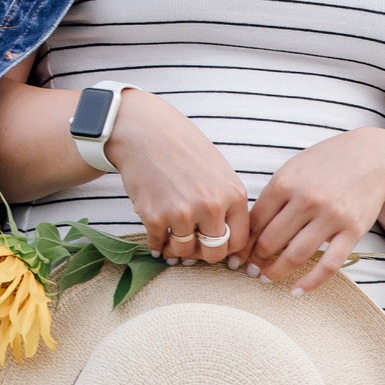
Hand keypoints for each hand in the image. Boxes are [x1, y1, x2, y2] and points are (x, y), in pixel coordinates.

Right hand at [104, 93, 251, 265]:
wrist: (145, 131)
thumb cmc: (182, 147)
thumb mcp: (219, 172)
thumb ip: (226, 204)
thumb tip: (225, 240)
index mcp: (233, 195)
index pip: (239, 242)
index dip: (227, 250)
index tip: (215, 249)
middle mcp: (211, 207)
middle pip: (214, 253)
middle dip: (202, 254)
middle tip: (193, 247)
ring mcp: (182, 213)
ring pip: (184, 252)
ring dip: (177, 251)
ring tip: (172, 243)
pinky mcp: (155, 216)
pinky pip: (158, 245)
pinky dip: (156, 245)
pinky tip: (156, 239)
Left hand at [247, 129, 384, 293]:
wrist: (372, 156)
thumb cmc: (326, 163)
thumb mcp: (293, 170)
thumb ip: (273, 196)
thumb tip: (250, 228)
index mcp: (285, 183)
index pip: (255, 222)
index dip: (242, 243)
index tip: (237, 256)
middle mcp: (306, 200)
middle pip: (270, 241)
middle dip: (255, 260)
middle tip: (249, 270)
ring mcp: (330, 216)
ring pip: (295, 256)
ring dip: (275, 272)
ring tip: (265, 278)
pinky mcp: (352, 230)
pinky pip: (328, 264)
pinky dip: (309, 282)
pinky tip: (296, 291)